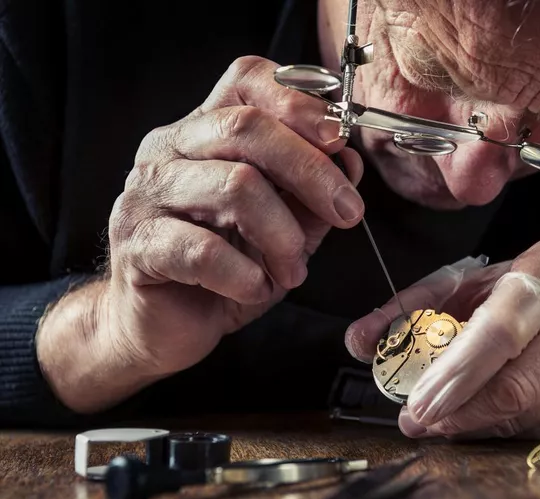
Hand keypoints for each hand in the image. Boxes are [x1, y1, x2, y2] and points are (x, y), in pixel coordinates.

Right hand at [37, 56, 363, 411]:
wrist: (161, 327)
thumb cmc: (223, 271)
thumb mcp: (284, 227)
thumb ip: (313, 194)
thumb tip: (351, 162)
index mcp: (204, 132)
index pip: (247, 80)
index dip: (300, 102)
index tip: (341, 141)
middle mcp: (169, 150)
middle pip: (247, 128)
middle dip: (312, 171)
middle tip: (347, 213)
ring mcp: (147, 194)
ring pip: (235, 186)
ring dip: (283, 235)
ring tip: (293, 271)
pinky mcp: (138, 244)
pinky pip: (204, 250)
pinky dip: (246, 275)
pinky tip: (255, 288)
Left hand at [346, 237, 539, 438]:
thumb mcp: (487, 281)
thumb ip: (420, 305)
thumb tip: (363, 339)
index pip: (504, 326)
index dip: (457, 370)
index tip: (420, 399)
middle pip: (520, 381)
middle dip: (461, 410)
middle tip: (421, 419)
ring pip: (532, 413)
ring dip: (479, 423)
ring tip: (448, 418)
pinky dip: (510, 430)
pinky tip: (493, 417)